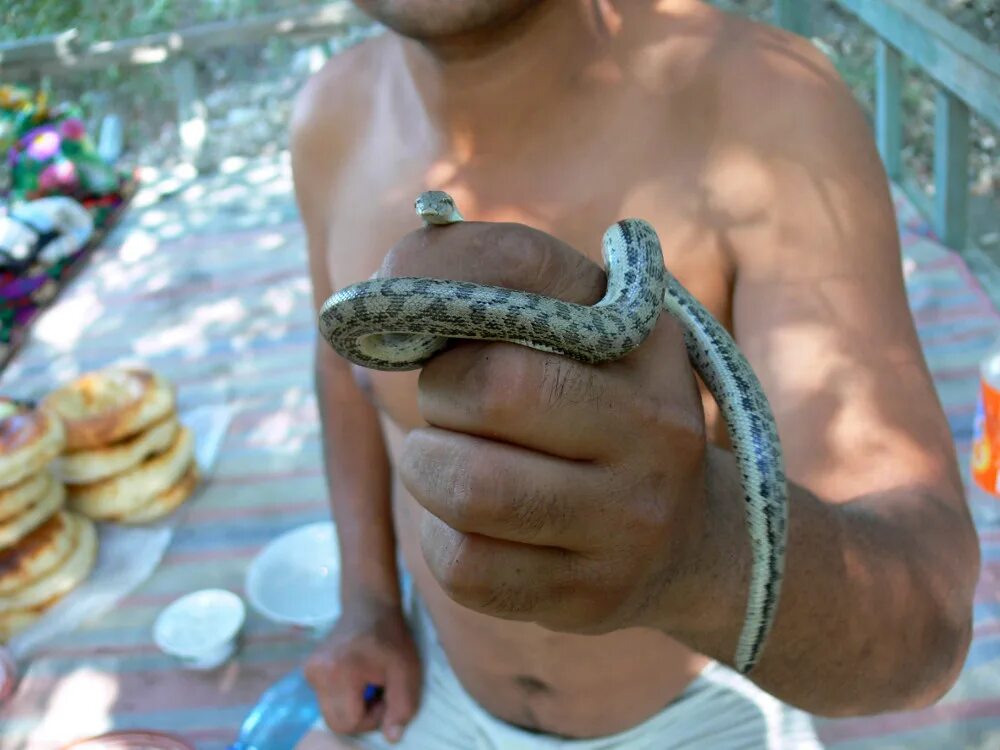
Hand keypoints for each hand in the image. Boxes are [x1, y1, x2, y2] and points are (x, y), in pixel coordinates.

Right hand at [305, 597, 421, 742]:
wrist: (369, 606)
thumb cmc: (391, 637)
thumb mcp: (407, 671)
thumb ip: (402, 707)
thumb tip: (391, 738)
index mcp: (338, 672)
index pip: (350, 722)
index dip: (373, 718)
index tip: (387, 695)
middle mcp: (317, 673)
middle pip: (336, 723)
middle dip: (361, 717)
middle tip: (379, 693)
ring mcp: (309, 671)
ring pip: (330, 714)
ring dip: (352, 708)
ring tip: (369, 685)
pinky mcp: (308, 670)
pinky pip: (326, 700)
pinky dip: (343, 699)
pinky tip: (357, 680)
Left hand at [384, 220, 710, 634]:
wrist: (690, 540)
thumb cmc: (607, 415)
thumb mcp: (588, 335)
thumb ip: (507, 284)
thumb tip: (396, 267)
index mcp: (646, 340)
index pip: (523, 266)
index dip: (439, 274)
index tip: (412, 307)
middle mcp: (656, 426)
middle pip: (492, 386)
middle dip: (440, 392)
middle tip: (448, 402)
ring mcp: (630, 520)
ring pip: (469, 487)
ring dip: (428, 468)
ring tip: (445, 461)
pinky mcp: (589, 593)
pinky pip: (467, 566)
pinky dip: (440, 538)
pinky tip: (467, 523)